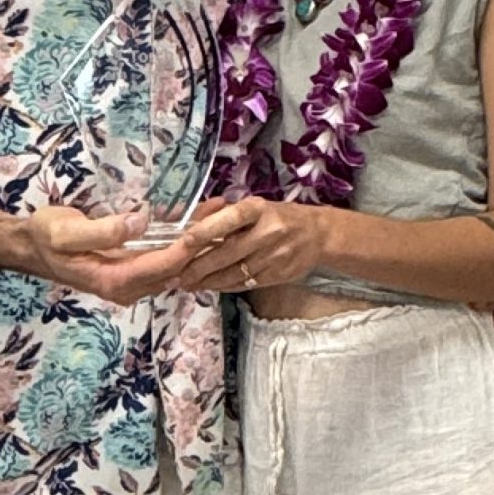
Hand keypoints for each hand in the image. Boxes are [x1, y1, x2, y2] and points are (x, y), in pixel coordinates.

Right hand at [19, 205, 203, 303]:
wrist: (32, 247)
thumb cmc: (46, 236)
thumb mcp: (67, 231)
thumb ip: (103, 231)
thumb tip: (139, 223)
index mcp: (114, 281)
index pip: (164, 266)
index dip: (190, 247)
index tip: (213, 225)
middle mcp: (127, 287)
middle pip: (175, 268)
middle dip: (202, 244)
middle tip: (229, 214)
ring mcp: (131, 281)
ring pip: (173, 264)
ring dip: (196, 241)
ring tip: (221, 210)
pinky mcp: (132, 270)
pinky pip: (163, 257)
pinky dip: (181, 239)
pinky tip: (198, 217)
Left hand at [174, 197, 325, 295]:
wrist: (318, 235)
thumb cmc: (279, 217)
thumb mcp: (257, 207)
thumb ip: (227, 217)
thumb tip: (190, 228)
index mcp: (259, 209)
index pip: (229, 219)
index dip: (205, 231)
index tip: (182, 243)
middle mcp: (267, 232)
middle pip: (227, 253)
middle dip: (198, 266)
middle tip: (175, 275)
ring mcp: (274, 256)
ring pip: (234, 273)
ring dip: (207, 281)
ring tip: (186, 284)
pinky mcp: (277, 275)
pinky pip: (245, 283)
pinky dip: (224, 286)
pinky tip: (209, 287)